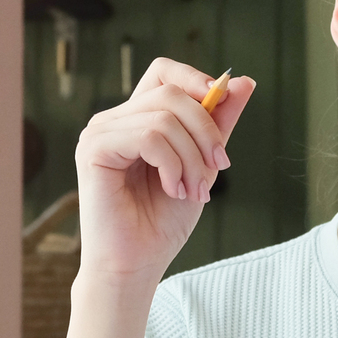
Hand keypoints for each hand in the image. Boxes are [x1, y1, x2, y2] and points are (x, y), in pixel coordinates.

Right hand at [74, 58, 255, 284]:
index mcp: (135, 120)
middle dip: (205, 130)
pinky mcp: (93, 150)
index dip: (196, 80)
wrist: (136, 265)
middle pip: (171, 92)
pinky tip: (172, 189)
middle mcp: (112, 120)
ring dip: (191, 157)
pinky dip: (172, 165)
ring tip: (192, 191)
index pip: (164, 72)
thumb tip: (244, 81)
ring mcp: (99, 133)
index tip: (222, 105)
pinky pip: (149, 137)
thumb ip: (218, 124)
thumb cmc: (162, 222)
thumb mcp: (203, 165)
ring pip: (164, 116)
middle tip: (217, 169)